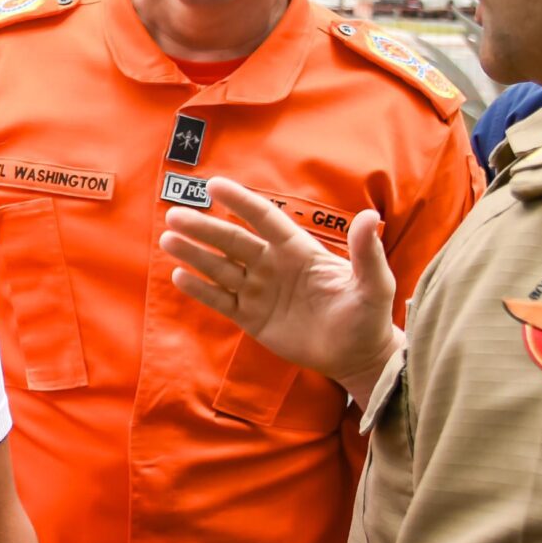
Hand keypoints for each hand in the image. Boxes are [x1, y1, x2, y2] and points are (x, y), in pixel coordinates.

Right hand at [160, 176, 401, 400]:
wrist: (357, 357)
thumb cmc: (368, 316)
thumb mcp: (374, 283)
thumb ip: (366, 252)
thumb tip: (370, 216)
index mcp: (298, 251)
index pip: (265, 220)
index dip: (241, 203)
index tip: (214, 185)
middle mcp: (273, 266)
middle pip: (233, 242)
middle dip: (204, 229)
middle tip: (175, 215)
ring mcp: (260, 292)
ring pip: (220, 268)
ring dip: (195, 254)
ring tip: (168, 240)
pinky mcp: (251, 318)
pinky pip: (221, 301)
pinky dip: (200, 289)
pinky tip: (180, 276)